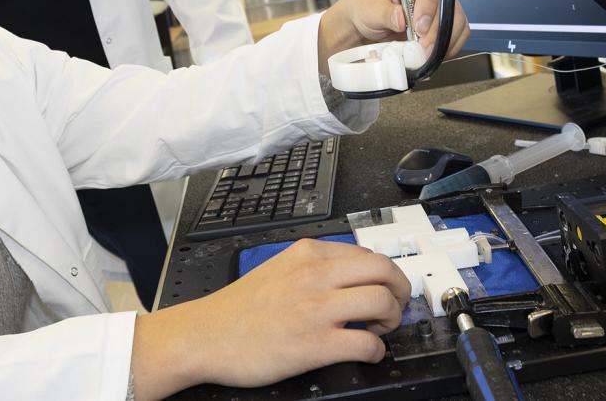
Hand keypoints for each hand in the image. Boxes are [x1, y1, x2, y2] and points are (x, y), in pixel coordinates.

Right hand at [129, 239, 408, 398]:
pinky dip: (377, 350)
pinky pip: (367, 344)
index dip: (385, 274)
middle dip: (400, 291)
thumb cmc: (237, 309)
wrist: (204, 336)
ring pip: (382, 302)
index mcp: (307, 254)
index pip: (368, 253)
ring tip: (381, 329)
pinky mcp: (315, 344)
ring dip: (392, 319)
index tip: (387, 287)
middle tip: (396, 307)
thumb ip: (313, 268)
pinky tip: (367, 353)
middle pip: (385, 271)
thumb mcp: (278, 269)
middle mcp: (315, 276)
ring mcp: (316, 309)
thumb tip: (349, 277)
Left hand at [316, 0, 469, 73]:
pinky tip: (434, 51)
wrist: (368, 24)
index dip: (427, 3)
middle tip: (422, 46)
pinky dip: (449, 44)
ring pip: (456, 17)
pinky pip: (458, 30)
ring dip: (443, 39)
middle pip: (445, 1)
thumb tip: (401, 18)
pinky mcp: (445, 18)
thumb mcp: (368, 8)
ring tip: (424, 52)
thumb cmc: (367, 8)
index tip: (419, 25)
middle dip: (435, 28)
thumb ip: (384, 13)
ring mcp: (439, 1)